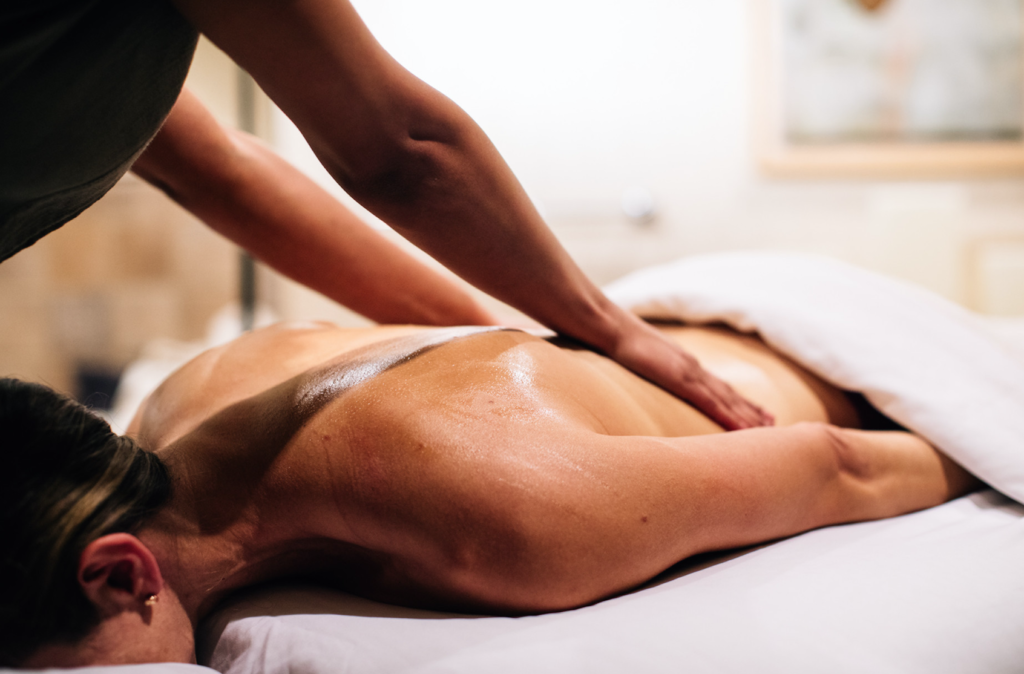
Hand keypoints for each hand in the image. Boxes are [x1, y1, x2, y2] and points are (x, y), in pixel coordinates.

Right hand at [603, 315, 773, 430]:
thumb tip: (641, 376)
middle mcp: (691, 368)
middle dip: (749, 409)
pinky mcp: (681, 379)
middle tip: (773, 425)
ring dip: (748, 415)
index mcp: (681, 364)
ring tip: (769, 429)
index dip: (733, 399)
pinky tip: (746, 429)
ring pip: (727, 399)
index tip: (750, 410)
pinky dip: (731, 416)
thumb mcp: (635, 358)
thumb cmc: (616, 342)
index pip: (713, 385)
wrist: (609, 327)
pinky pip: (712, 402)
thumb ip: (645, 368)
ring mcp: (689, 373)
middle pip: (727, 393)